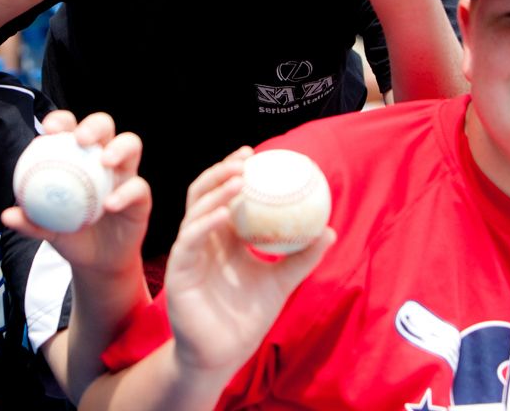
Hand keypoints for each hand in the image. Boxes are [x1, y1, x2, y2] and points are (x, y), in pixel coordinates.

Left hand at [2, 111, 149, 275]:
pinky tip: (110, 204)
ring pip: (131, 145)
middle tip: (81, 139)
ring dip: (119, 147)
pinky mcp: (141, 196)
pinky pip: (138, 188)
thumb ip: (31, 221)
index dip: (61, 121)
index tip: (49, 129)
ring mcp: (124, 174)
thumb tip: (7, 215)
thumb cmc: (70, 234)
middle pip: (104, 127)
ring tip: (106, 160)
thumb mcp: (47, 229)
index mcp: (77, 156)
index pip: (70, 128)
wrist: (97, 263)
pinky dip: (125, 193)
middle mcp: (103, 158)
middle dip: (94, 125)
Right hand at [164, 148, 333, 374]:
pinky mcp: (179, 272)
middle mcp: (202, 240)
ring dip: (216, 192)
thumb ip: (302, 257)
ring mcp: (188, 254)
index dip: (233, 171)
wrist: (223, 355)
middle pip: (204, 194)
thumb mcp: (282, 281)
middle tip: (245, 160)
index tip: (255, 154)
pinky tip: (225, 214)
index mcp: (222, 237)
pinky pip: (189, 241)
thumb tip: (330, 230)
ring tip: (239, 180)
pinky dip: (205, 223)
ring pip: (195, 211)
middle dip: (220, 171)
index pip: (222, 195)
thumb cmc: (247, 318)